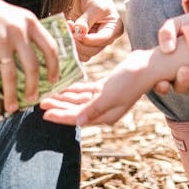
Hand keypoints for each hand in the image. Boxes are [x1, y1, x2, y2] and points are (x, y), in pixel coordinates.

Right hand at [0, 0, 59, 122]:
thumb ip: (25, 33)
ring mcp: (0, 39)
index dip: (54, 67)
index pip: (50, 48)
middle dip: (34, 86)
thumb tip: (34, 63)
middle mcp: (18, 30)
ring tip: (12, 108)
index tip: (53, 81)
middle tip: (33, 99)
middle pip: (32, 65)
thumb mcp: (13, 16)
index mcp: (29, 21)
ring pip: (11, 75)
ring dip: (12, 95)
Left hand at [41, 46, 182, 126]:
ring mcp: (105, 98)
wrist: (148, 65)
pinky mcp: (106, 88)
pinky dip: (75, 89)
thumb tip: (78, 122)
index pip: (77, 118)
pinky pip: (86, 90)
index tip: (44, 114)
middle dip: (58, 106)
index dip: (60, 116)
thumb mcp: (111, 94)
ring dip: (64, 97)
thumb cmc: (131, 80)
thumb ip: (93, 109)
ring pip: (79, 100)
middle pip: (75, 110)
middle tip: (40, 102)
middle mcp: (104, 109)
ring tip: (48, 94)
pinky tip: (64, 86)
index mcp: (105, 115)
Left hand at [70, 0, 122, 60]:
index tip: (76, 32)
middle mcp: (105, 38)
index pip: (103, 40)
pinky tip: (65, 30)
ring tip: (66, 28)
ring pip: (83, 54)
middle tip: (68, 29)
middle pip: (92, 51)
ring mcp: (92, 41)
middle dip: (78, 42)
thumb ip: (87, 21)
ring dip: (72, 44)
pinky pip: (75, 50)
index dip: (89, 39)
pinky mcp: (81, 42)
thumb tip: (79, 34)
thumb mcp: (94, 6)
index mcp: (114, 29)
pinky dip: (68, 43)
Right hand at [151, 1, 188, 96]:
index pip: (161, 84)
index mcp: (167, 68)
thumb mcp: (173, 25)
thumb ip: (166, 33)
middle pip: (180, 88)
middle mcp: (181, 76)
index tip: (164, 83)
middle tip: (185, 69)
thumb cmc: (186, 24)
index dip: (161, 88)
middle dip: (182, 82)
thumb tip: (168, 50)